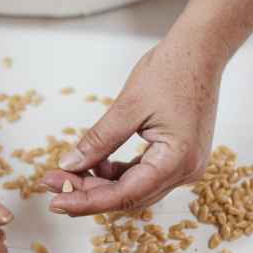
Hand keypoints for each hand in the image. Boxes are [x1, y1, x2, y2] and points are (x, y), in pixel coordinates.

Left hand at [44, 36, 222, 214]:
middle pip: (129, 196)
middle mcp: (186, 171)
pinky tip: (95, 164)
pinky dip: (118, 173)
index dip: (88, 201)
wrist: (201, 50)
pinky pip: (144, 176)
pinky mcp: (180, 158)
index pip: (125, 195)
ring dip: (101, 184)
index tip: (57, 202)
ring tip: (68, 172)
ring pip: (135, 189)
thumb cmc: (171, 69)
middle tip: (52, 183)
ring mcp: (185, 166)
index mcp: (177, 160)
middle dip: (89, 193)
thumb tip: (69, 165)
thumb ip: (98, 140)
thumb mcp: (127, 106)